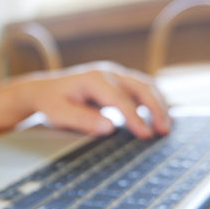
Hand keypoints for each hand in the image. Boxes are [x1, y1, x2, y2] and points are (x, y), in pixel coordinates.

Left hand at [17, 62, 169, 138]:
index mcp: (93, 79)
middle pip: (140, 87)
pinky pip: (142, 88)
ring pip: (145, 85)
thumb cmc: (51, 102)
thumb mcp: (59, 114)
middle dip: (155, 109)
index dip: (135, 118)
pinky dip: (154, 101)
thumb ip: (83, 120)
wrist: (43, 90)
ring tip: (166, 126)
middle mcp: (108, 73)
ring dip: (159, 104)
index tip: (145, 135)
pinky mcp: (119, 81)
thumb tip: (109, 127)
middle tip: (163, 131)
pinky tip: (159, 117)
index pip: (120, 100)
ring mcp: (115, 74)